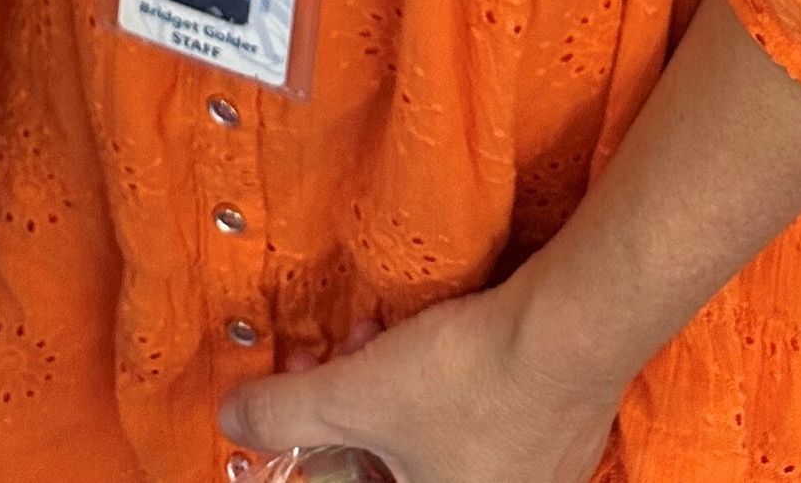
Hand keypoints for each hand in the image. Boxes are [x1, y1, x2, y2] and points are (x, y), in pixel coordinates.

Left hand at [222, 282, 623, 482]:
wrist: (570, 333)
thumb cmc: (468, 380)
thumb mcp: (355, 393)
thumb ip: (284, 412)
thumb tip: (229, 419)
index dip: (319, 455)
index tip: (302, 404)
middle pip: (389, 469)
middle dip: (349, 413)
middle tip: (333, 358)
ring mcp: (530, 481)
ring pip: (428, 440)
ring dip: (387, 388)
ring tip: (374, 335)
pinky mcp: (552, 440)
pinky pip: (472, 420)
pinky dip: (436, 384)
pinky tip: (425, 338)